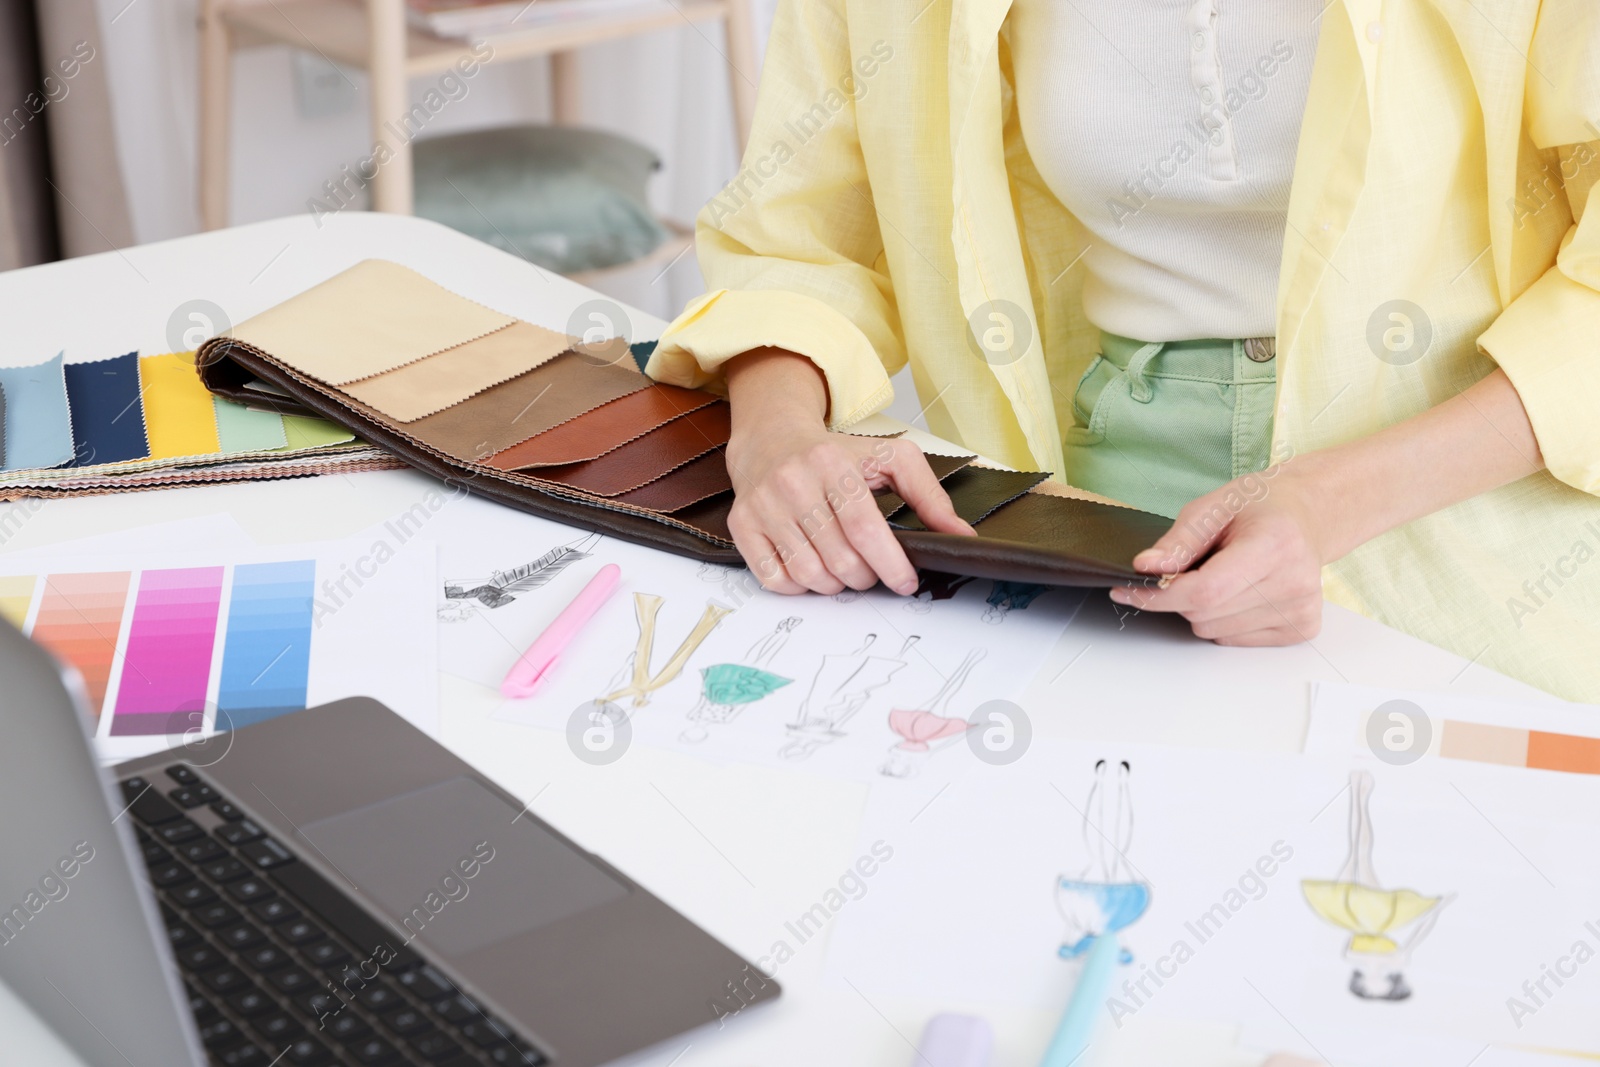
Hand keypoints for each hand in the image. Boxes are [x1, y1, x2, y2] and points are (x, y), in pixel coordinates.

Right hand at [722, 348, 973, 594]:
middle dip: (866, 577)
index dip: (889, 563)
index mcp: (831, 464)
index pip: (864, 528)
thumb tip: (959, 535)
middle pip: (840, 558)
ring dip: (835, 584)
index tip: (906, 581)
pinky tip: (812, 568)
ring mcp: (763, 506)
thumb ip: (928, 494)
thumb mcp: (888, 458)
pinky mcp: (742, 526)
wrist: (771, 439)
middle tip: (873, 571)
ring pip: (809, 574)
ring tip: (844, 568)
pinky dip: (800, 586)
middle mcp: (792, 483)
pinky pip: (775, 579)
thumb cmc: (835, 454)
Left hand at [1108, 464, 1336, 645]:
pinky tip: (1242, 591)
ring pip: (1213, 631)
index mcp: (1275, 545)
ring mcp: (1300, 611)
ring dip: (1202, 608)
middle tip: (1197, 564)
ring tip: (1226, 573)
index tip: (1127, 588)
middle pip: (1203, 613)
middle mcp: (1295, 583)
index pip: (1206, 590)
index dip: (1159, 594)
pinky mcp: (1301, 629)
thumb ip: (1178, 541)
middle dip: (1181, 594)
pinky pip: (1232, 640)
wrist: (1306, 516)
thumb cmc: (1259, 507)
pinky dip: (1222, 619)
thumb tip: (1145, 567)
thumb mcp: (1213, 506)